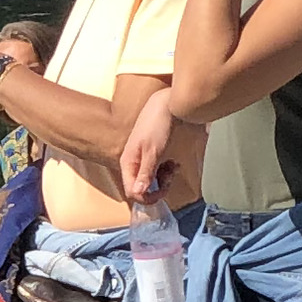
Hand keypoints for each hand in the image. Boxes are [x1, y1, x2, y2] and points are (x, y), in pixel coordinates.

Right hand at [116, 89, 177, 206]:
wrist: (165, 105)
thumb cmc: (157, 124)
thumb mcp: (153, 151)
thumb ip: (145, 173)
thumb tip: (137, 194)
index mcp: (128, 164)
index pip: (132, 193)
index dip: (148, 197)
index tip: (164, 190)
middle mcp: (133, 165)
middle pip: (143, 190)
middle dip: (159, 187)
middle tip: (171, 175)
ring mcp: (142, 161)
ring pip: (152, 182)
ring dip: (164, 179)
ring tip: (173, 166)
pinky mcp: (151, 157)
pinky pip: (157, 173)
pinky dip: (167, 171)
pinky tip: (173, 162)